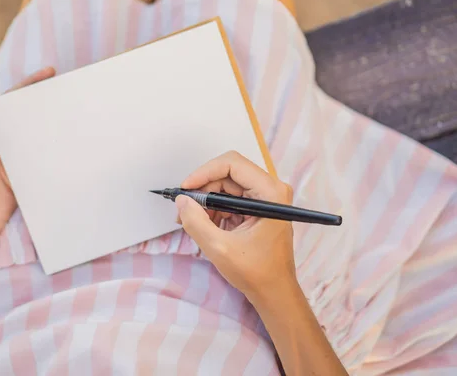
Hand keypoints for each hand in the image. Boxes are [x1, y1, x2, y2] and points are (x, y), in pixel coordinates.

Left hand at [0, 67, 55, 258]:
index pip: (4, 106)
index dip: (24, 89)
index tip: (47, 74)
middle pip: (22, 122)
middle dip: (42, 107)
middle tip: (66, 92)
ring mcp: (9, 167)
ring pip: (33, 143)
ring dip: (49, 132)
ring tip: (72, 118)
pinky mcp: (19, 186)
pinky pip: (37, 168)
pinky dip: (50, 160)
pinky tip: (66, 151)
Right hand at [176, 151, 294, 300]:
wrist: (275, 292)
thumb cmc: (256, 272)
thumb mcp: (219, 248)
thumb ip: (196, 222)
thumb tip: (181, 201)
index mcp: (271, 193)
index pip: (232, 164)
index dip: (205, 172)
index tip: (185, 189)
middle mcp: (271, 190)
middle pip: (228, 174)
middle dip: (203, 190)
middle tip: (184, 209)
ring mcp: (266, 198)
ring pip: (227, 186)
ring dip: (207, 201)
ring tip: (191, 221)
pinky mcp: (258, 208)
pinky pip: (231, 198)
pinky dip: (215, 209)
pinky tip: (205, 226)